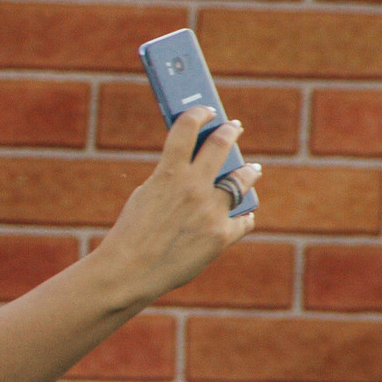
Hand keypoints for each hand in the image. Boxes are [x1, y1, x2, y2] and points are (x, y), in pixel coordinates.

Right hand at [97, 107, 258, 304]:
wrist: (130, 271)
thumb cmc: (131, 233)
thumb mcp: (145, 196)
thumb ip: (170, 179)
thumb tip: (197, 171)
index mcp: (169, 173)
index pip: (187, 128)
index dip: (198, 114)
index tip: (206, 110)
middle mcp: (194, 187)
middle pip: (220, 147)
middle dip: (229, 133)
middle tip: (234, 128)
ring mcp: (210, 212)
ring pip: (240, 182)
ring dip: (248, 172)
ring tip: (252, 169)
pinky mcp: (220, 236)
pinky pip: (241, 220)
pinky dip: (241, 216)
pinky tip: (244, 214)